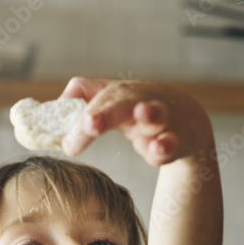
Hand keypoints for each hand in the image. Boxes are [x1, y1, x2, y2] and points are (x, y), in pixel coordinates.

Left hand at [59, 77, 214, 166]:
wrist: (188, 118)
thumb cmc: (141, 109)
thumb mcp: (112, 101)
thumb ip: (83, 98)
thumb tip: (55, 105)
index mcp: (119, 95)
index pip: (94, 102)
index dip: (79, 123)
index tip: (68, 146)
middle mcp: (139, 102)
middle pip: (121, 103)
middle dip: (105, 113)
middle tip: (90, 124)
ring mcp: (162, 119)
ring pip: (156, 115)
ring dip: (149, 116)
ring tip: (142, 117)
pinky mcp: (179, 138)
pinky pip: (172, 143)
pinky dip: (166, 146)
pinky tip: (159, 149)